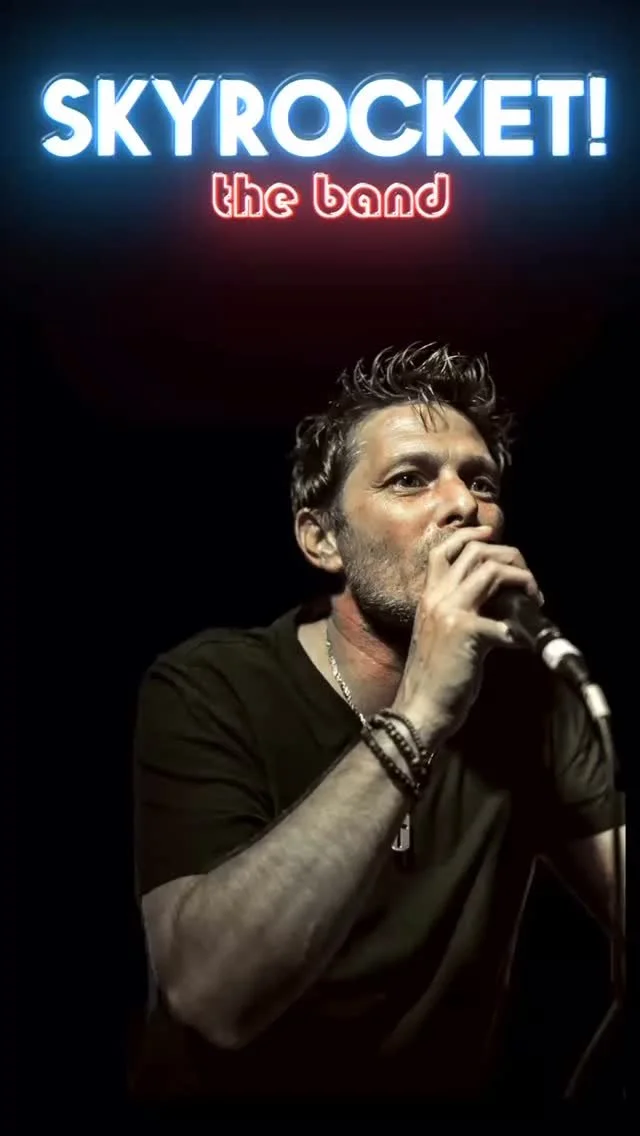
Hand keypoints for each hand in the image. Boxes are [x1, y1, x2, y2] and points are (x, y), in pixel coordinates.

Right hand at [393, 525, 541, 741]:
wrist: (420, 707)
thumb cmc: (434, 676)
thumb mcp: (440, 634)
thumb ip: (461, 612)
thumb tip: (499, 602)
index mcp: (429, 597)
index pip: (445, 550)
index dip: (471, 537)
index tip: (493, 538)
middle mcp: (437, 597)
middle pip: (476, 552)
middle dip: (511, 558)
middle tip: (528, 581)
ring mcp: (450, 612)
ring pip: (492, 571)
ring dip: (522, 581)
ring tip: (535, 601)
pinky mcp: (466, 633)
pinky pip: (506, 621)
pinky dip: (524, 633)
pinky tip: (527, 645)